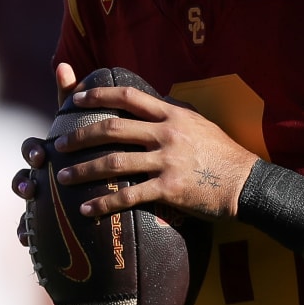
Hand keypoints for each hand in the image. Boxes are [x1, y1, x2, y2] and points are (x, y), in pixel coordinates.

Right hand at [12, 61, 80, 241]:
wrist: (112, 186)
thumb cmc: (98, 148)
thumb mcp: (94, 126)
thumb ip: (79, 101)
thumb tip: (62, 64)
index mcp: (52, 155)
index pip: (34, 150)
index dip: (32, 152)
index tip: (42, 156)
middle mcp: (43, 177)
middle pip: (24, 179)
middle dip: (24, 184)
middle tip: (35, 188)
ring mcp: (44, 200)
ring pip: (26, 209)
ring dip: (24, 215)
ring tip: (29, 225)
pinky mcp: (52, 224)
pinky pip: (36, 234)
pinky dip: (31, 238)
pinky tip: (33, 245)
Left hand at [50, 82, 258, 222]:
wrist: (245, 182)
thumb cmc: (222, 152)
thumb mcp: (200, 122)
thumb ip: (174, 111)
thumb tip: (155, 98)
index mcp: (172, 114)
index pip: (128, 96)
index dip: (98, 95)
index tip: (75, 99)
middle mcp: (166, 134)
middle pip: (113, 129)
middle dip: (79, 136)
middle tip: (58, 145)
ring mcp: (167, 161)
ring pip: (114, 162)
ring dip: (83, 170)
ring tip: (61, 177)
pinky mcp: (169, 189)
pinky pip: (129, 195)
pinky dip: (103, 203)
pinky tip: (86, 209)